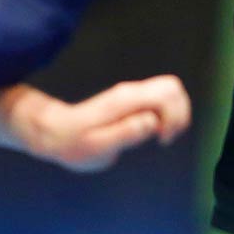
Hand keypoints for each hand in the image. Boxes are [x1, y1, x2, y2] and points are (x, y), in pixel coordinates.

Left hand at [11, 75, 191, 171]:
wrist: (55, 132)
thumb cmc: (75, 144)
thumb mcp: (98, 147)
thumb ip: (126, 133)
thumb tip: (152, 122)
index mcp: (125, 100)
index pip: (167, 93)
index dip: (174, 116)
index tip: (160, 138)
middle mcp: (130, 92)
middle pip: (173, 87)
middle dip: (178, 114)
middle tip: (163, 137)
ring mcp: (131, 95)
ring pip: (170, 92)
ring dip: (174, 116)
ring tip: (159, 136)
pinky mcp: (131, 102)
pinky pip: (160, 101)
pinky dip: (165, 117)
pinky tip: (152, 133)